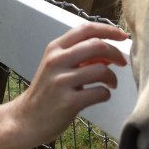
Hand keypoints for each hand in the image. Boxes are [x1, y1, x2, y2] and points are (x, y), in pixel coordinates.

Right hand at [12, 22, 127, 144]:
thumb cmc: (47, 92)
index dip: (108, 30)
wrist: (26, 119)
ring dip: (112, 77)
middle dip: (116, 53)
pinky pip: (99, 92)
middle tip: (122, 62)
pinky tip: (101, 96)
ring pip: (101, 70)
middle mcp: (57, 61)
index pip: (86, 29)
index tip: (122, 36)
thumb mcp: (58, 68)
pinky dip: (106, 94)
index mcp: (55, 49)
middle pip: (97, 45)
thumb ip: (81, 58)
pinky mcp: (68, 102)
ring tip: (110, 84)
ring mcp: (61, 81)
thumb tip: (110, 53)